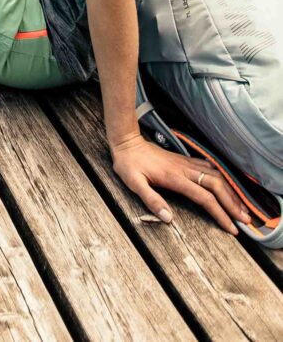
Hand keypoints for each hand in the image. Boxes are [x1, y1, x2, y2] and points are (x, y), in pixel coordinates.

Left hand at [110, 133, 251, 234]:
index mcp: (175, 178)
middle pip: (216, 185)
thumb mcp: (133, 183)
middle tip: (245, 220)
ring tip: (241, 207)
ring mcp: (185, 163)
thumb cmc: (128, 164)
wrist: (126, 142)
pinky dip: (222, 177)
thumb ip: (151, 199)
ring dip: (230, 191)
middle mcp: (184, 169)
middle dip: (232, 203)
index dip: (220, 213)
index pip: (204, 198)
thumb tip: (169, 218)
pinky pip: (208, 167)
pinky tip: (227, 184)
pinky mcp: (184, 160)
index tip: (232, 228)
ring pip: (215, 175)